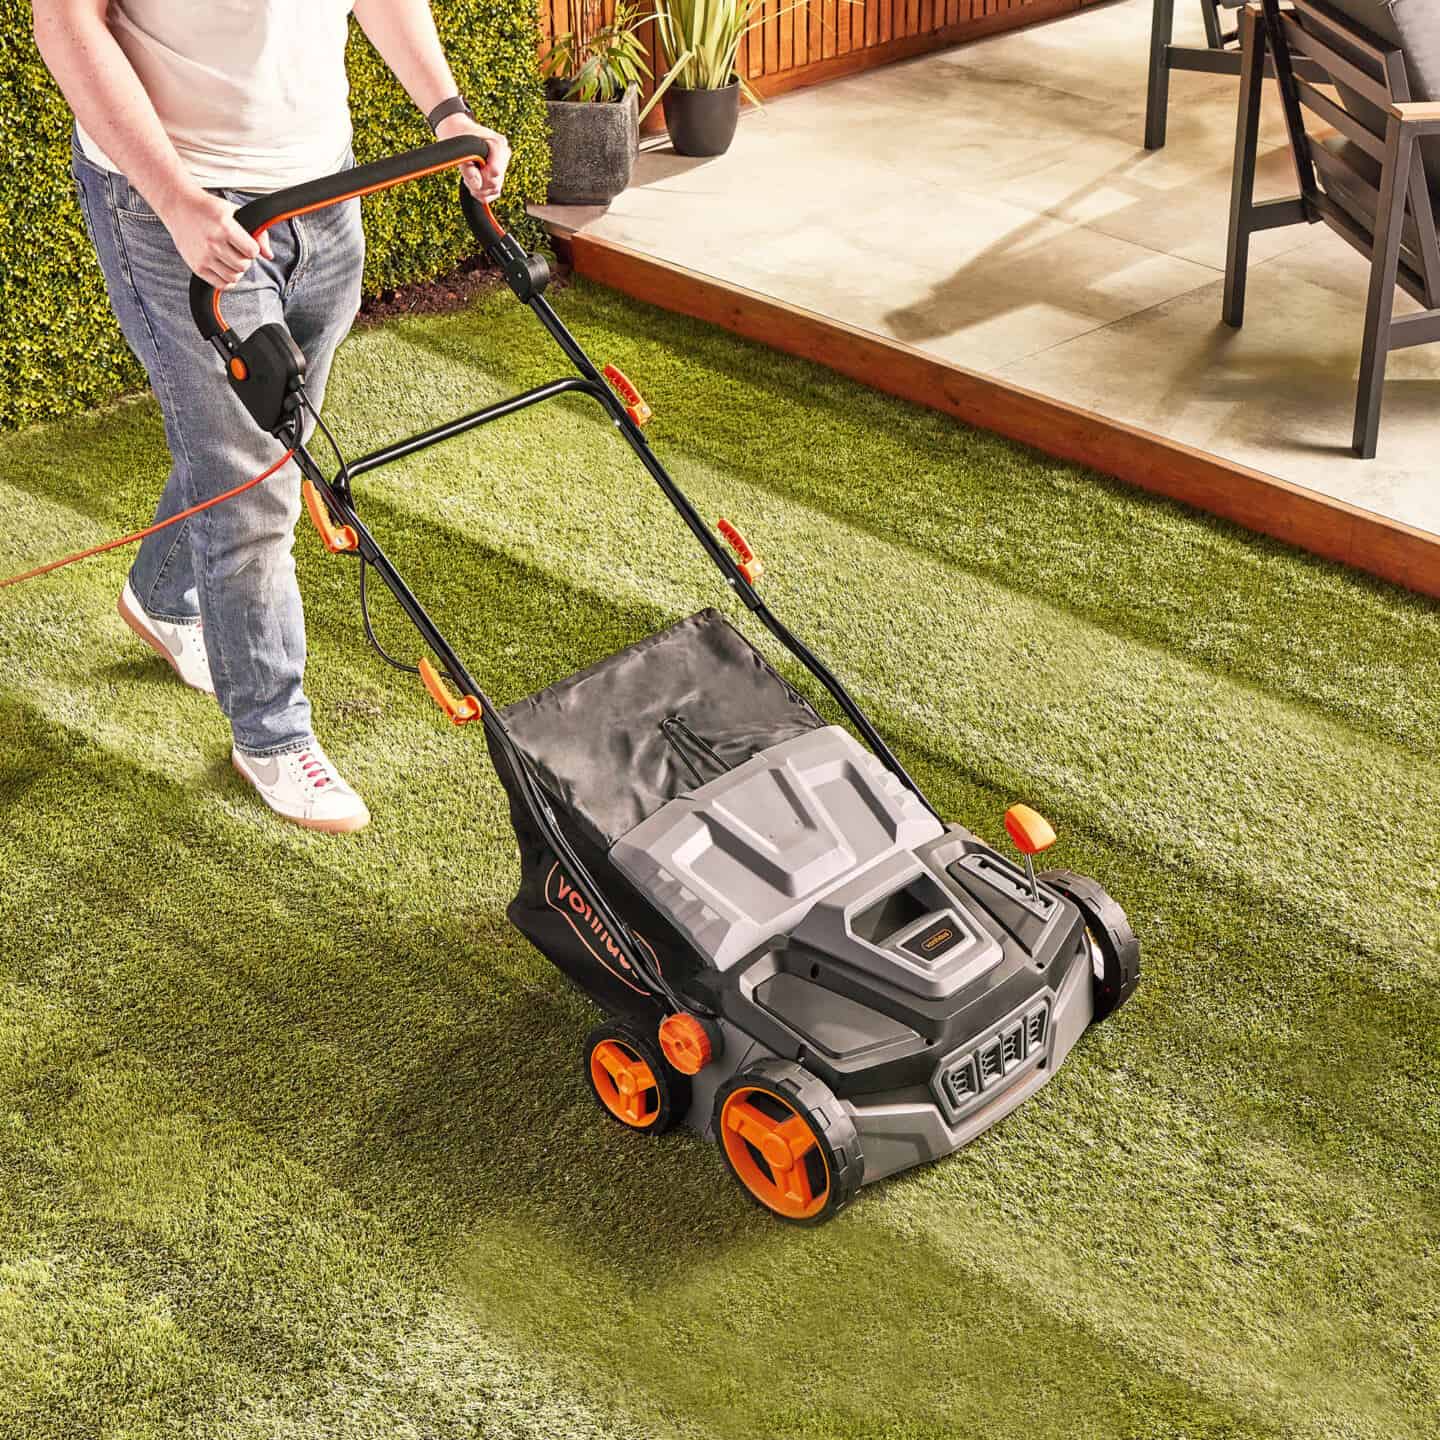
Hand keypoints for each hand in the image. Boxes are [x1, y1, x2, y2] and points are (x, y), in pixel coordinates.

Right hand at [157, 184, 273, 289]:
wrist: (178, 205)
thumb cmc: (208, 208)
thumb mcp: (235, 212)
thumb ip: (257, 233)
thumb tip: (269, 256)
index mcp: (224, 226)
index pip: (252, 251)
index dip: (252, 249)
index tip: (246, 244)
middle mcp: (213, 242)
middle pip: (244, 266)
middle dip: (245, 260)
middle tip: (238, 252)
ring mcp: (203, 256)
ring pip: (234, 277)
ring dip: (237, 270)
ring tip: (231, 259)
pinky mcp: (196, 266)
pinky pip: (220, 285)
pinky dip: (228, 281)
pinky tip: (225, 269)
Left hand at [433, 113, 509, 203]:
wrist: (458, 129)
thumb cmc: (457, 134)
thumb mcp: (459, 149)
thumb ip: (468, 169)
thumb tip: (477, 184)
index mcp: (498, 143)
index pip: (495, 172)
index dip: (481, 176)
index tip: (470, 170)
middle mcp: (504, 154)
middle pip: (495, 183)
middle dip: (478, 183)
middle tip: (466, 174)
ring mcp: (503, 164)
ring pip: (495, 189)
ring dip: (479, 188)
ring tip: (469, 176)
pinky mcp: (499, 173)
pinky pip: (495, 191)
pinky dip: (482, 191)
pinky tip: (474, 181)